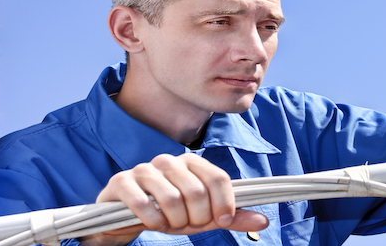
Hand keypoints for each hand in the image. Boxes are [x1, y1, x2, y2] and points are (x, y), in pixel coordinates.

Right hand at [79, 153, 268, 245]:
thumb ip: (231, 218)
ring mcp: (144, 169)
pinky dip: (153, 221)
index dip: (224, 203)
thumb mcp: (202, 218)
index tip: (222, 221)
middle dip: (196, 218)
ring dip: (174, 222)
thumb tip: (264, 221)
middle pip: (197, 192)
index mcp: (191, 163)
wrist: (122, 219)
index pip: (218, 178)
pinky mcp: (121, 182)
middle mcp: (169, 161)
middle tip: (187, 224)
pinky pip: (145, 204)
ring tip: (169, 224)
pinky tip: (153, 222)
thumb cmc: (168, 214)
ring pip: (173, 199)